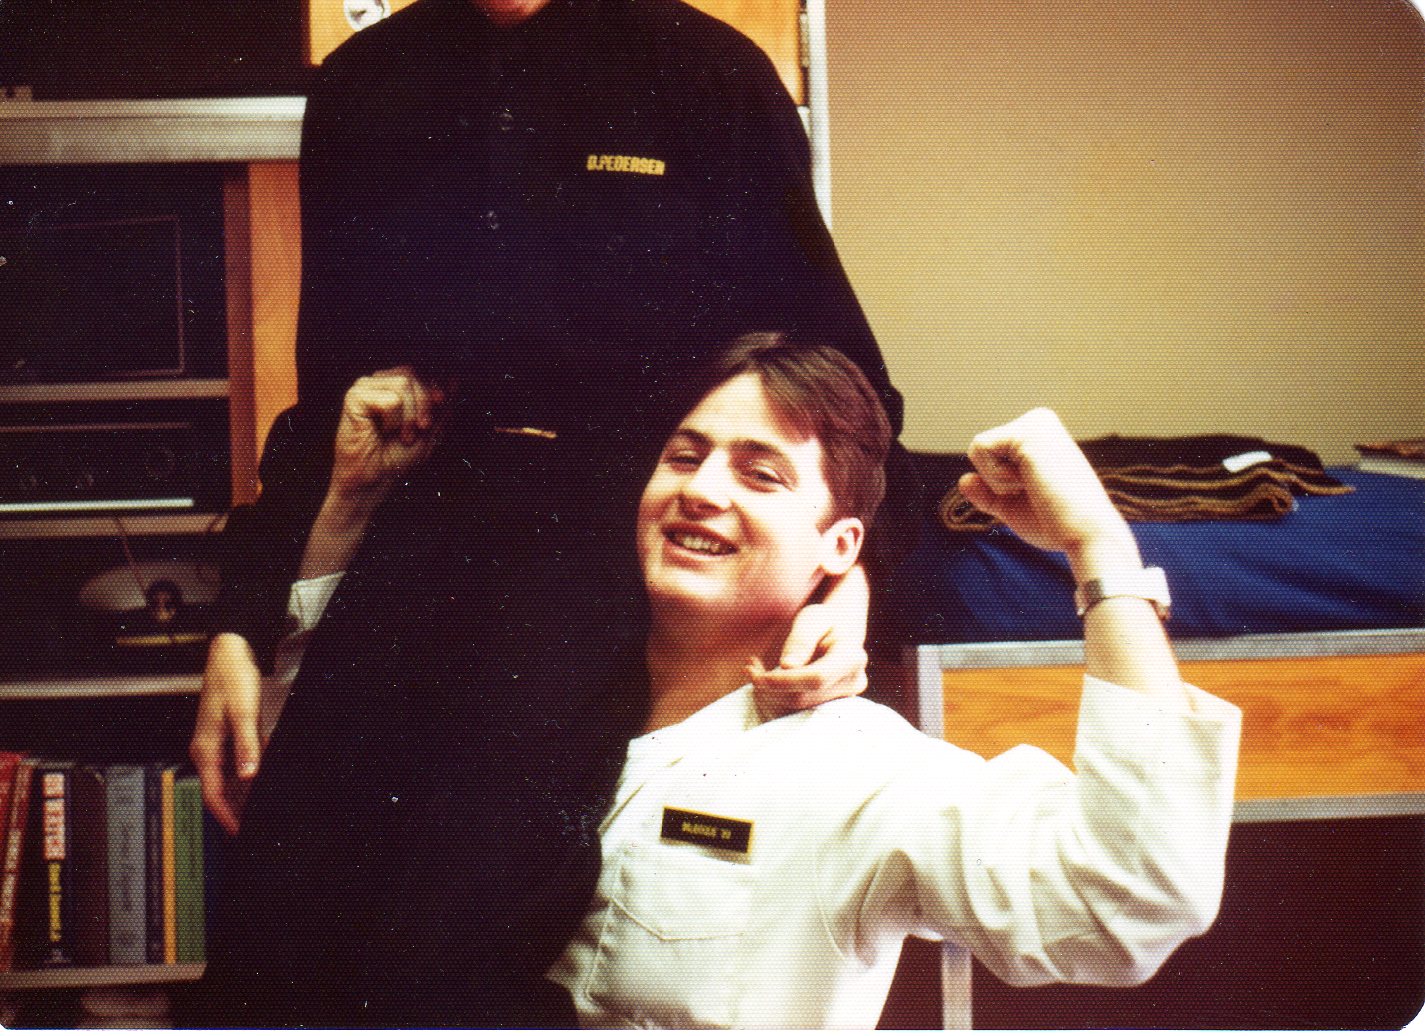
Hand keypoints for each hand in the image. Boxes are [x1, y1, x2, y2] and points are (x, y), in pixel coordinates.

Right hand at [190, 632, 262, 834]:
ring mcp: (216, 743)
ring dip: (242, 793)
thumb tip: (249, 776)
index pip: (211, 793)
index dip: (225, 815)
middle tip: (254, 824)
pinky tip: (262, 778)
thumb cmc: (232, 678)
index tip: (239, 831)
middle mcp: (207, 749)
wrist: (230, 653)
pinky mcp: (226, 734)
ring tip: (260, 808)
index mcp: (205, 748)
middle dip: (234, 809)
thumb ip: (247, 746)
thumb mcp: (243, 713)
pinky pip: (235, 763)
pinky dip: (248, 773)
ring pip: (227, 777)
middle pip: (218, 789)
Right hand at [328, 366, 450, 504]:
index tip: (440, 404)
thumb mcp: (431, 429)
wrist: (377, 478)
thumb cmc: (398, 456)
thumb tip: (454, 379)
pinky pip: (389, 400)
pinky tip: (382, 431)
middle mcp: (381, 382)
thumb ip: (442, 405)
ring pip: (403, 384)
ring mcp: (366, 387)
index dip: (435, 386)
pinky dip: (393, 421)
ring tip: (402, 435)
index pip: (422, 370)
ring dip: (409, 416)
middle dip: (425, 404)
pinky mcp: (355, 398)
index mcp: (398, 386)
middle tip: (421, 428)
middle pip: (414, 373)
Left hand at [751, 565, 869, 715]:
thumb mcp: (812, 618)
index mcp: (852, 658)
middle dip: (770, 688)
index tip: (757, 674)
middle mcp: (851, 684)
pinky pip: (794, 714)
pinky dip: (773, 701)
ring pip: (795, 711)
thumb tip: (787, 666)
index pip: (817, 678)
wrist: (839, 633)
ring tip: (756, 671)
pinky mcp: (827, 708)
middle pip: (803, 699)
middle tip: (751, 669)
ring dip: (768, 695)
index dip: (784, 681)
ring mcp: (841, 700)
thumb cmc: (824, 621)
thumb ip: (801, 639)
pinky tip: (765, 681)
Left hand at [958, 408, 1138, 578]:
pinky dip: (997, 476)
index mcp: (1040, 435)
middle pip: (979, 450)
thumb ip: (989, 493)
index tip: (1034, 494)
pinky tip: (1030, 482)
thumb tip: (964, 480)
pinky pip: (980, 449)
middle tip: (1035, 492)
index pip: (988, 455)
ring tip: (1035, 486)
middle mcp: (1038, 421)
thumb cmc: (1057, 524)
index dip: (998, 485)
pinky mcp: (1028, 430)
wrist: (1085, 535)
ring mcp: (1035, 422)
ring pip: (977, 449)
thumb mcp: (1013, 506)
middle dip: (995, 481)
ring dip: (997, 480)